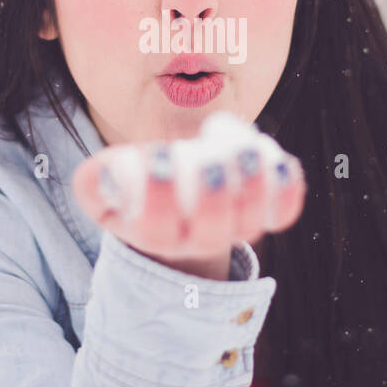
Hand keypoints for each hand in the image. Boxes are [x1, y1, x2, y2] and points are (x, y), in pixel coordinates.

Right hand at [71, 129, 306, 279]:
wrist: (179, 199)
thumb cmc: (139, 183)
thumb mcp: (108, 186)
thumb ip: (98, 180)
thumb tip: (111, 173)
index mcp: (152, 232)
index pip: (155, 226)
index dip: (158, 197)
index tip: (160, 158)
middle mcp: (195, 239)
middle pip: (209, 228)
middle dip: (214, 194)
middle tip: (212, 158)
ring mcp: (233, 228)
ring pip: (250, 218)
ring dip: (255, 183)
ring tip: (248, 147)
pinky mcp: (264, 215)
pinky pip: (281, 213)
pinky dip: (287, 191)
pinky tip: (282, 163)